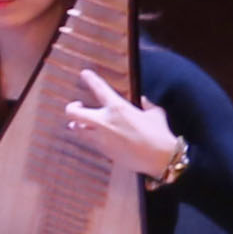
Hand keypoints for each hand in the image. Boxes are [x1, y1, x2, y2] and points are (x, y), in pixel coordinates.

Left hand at [67, 85, 187, 184]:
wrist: (160, 159)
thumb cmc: (160, 135)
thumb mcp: (156, 114)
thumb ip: (148, 105)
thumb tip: (144, 100)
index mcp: (118, 108)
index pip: (99, 88)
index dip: (90, 79)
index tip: (85, 74)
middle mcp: (104, 122)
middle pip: (72, 112)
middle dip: (72, 107)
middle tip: (77, 105)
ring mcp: (101, 138)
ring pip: (77, 129)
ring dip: (78, 125)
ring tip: (81, 123)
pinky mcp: (103, 151)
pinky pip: (90, 142)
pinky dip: (91, 137)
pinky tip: (97, 137)